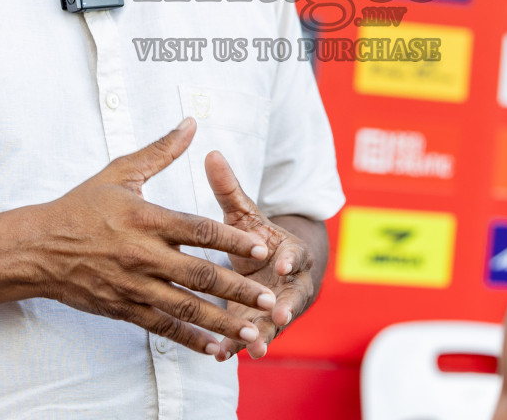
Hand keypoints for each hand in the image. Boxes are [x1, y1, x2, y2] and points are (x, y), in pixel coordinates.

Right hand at [21, 118, 277, 355]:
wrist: (37, 248)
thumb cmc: (80, 206)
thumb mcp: (119, 172)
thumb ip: (160, 151)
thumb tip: (191, 123)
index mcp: (147, 219)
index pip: (199, 231)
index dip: (232, 239)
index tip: (261, 247)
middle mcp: (143, 255)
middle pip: (200, 275)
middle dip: (238, 289)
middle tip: (268, 299)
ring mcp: (133, 286)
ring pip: (186, 308)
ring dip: (221, 322)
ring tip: (252, 333)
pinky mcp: (123, 309)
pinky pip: (163, 328)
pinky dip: (190, 341)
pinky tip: (215, 350)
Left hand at [204, 151, 315, 360]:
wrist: (276, 267)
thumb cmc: (257, 237)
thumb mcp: (245, 214)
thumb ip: (229, 189)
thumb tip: (210, 153)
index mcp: (290, 252)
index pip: (296, 254)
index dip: (290, 259)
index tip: (281, 263)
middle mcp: (290, 283)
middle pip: (292, 296)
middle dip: (285, 306)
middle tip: (279, 316)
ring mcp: (278, 307)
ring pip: (273, 323)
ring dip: (264, 334)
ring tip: (254, 347)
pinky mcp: (261, 326)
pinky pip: (252, 338)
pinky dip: (238, 346)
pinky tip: (221, 354)